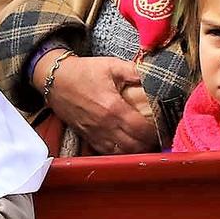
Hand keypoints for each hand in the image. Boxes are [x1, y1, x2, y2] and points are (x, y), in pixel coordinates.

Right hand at [43, 55, 159, 153]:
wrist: (53, 79)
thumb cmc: (83, 71)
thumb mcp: (111, 65)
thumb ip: (135, 72)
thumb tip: (157, 76)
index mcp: (113, 107)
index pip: (142, 129)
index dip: (157, 131)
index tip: (165, 127)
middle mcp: (105, 125)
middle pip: (135, 146)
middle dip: (150, 143)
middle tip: (159, 136)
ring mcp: (95, 133)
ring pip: (122, 153)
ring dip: (136, 150)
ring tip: (145, 142)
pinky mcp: (87, 136)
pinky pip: (107, 152)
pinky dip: (120, 152)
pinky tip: (127, 145)